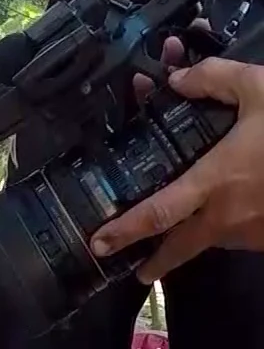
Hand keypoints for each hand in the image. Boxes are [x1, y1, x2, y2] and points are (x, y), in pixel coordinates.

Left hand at [91, 55, 263, 280]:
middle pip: (181, 247)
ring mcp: (256, 230)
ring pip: (215, 240)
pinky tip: (236, 211)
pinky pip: (244, 234)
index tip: (100, 243)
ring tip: (184, 234)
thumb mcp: (262, 89)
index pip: (158, 213)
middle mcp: (229, 214)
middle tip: (140, 271)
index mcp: (216, 182)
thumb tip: (177, 78)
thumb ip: (216, 79)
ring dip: (198, 240)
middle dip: (157, 261)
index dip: (125, 230)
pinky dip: (232, 228)